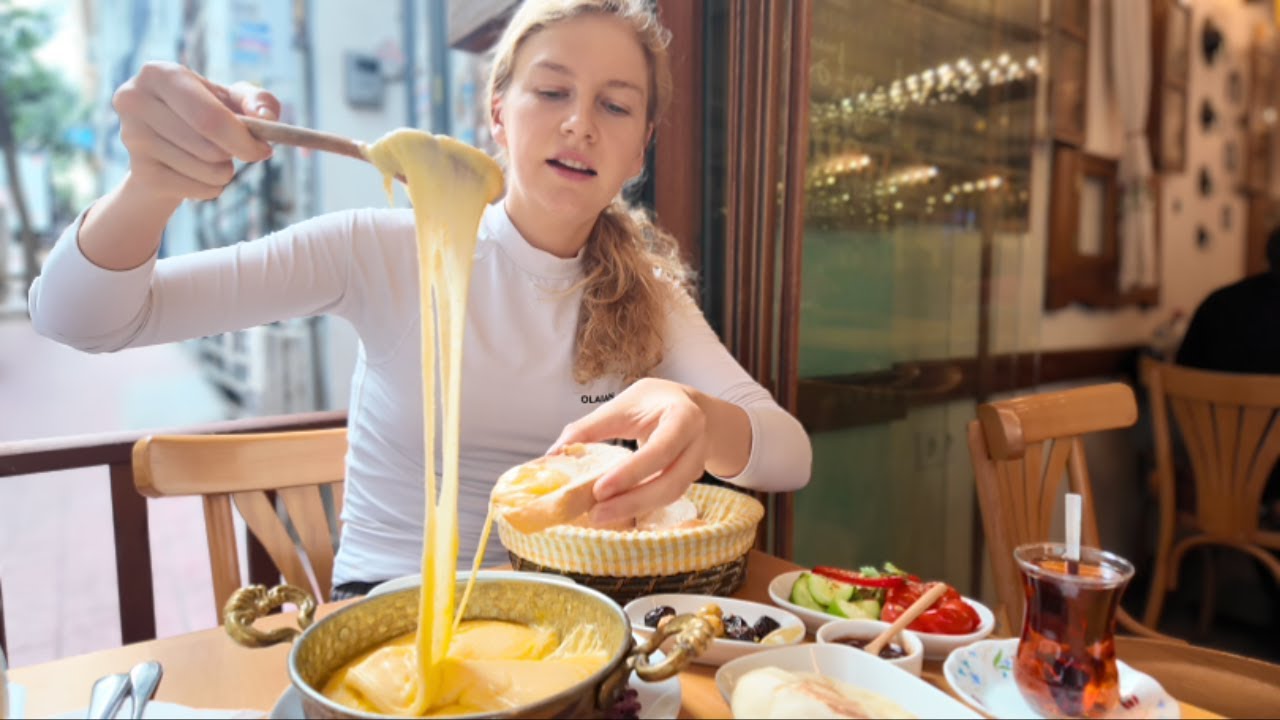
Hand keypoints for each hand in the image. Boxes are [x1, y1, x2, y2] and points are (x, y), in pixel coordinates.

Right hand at [112, 62, 279, 200]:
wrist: (166, 146)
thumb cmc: (206, 113)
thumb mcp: (233, 99)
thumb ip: (258, 100)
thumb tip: (266, 116)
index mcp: (160, 73)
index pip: (210, 117)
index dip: (243, 139)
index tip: (264, 149)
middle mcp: (135, 101)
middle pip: (208, 147)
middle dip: (237, 155)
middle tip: (244, 152)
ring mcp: (132, 137)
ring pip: (205, 170)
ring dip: (225, 171)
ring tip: (214, 158)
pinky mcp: (139, 171)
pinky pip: (197, 189)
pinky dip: (211, 187)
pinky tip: (200, 173)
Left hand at [551, 378, 708, 524]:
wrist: (691, 407)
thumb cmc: (654, 403)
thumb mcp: (624, 404)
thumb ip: (591, 427)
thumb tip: (552, 454)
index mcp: (684, 417)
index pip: (660, 450)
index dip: (631, 472)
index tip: (599, 490)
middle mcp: (696, 443)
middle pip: (670, 482)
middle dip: (632, 502)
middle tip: (595, 513)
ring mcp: (697, 464)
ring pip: (671, 495)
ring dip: (635, 509)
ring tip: (600, 515)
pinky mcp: (689, 480)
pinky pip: (666, 498)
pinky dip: (641, 507)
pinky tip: (616, 512)